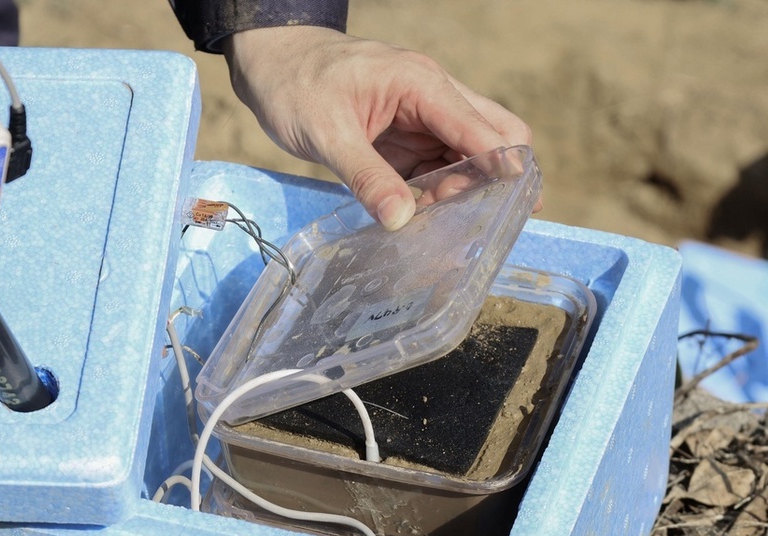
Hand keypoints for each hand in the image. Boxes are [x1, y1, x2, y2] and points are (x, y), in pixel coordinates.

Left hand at [222, 26, 533, 230]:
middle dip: (494, 179)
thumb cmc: (297, 86)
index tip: (509, 211)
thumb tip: (401, 220)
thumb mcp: (327, 134)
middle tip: (470, 221)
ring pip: (471, 154)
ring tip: (439, 224)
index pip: (482, 129)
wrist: (273, 63)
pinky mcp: (408, 136)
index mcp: (422, 85)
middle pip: (495, 135)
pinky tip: (424, 215)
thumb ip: (366, 177)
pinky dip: (441, 190)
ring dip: (465, 189)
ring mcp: (423, 117)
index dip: (500, 170)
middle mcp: (433, 97)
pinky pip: (440, 165)